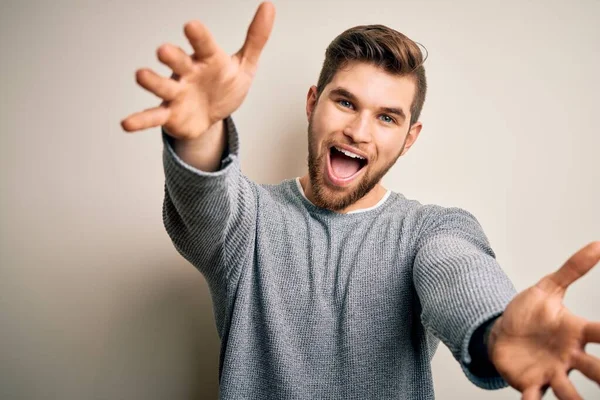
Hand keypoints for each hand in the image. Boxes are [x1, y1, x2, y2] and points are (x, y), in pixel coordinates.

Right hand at [121, 2, 275, 138]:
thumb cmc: (224, 86)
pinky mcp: (169, 114)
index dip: (198, 36)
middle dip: (171, 56)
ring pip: (163, 86)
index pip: (204, 44)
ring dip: (152, 81)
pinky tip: (126, 124)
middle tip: (163, 50)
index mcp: (207, 59)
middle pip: (178, 62)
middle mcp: (187, 72)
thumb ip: (256, 38)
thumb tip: (269, 7)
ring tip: (140, 75)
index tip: (191, 26)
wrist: (213, 117)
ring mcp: (176, 93)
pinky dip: (140, 120)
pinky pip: (153, 116)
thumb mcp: (245, 65)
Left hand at [488, 241, 599, 398]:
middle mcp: (570, 356)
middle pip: (596, 369)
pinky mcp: (531, 384)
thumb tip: (597, 244)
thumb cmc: (529, 313)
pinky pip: (535, 398)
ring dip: (576, 399)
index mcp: (576, 332)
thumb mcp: (547, 288)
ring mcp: (552, 372)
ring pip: (570, 391)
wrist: (500, 331)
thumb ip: (572, 269)